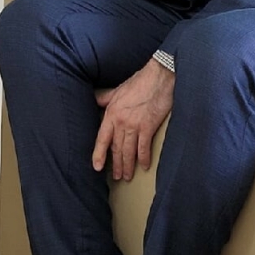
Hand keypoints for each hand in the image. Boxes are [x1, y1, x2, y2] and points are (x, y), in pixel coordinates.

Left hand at [92, 58, 173, 181]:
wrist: (158, 77)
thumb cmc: (139, 81)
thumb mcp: (117, 90)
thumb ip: (106, 99)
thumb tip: (96, 100)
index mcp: (111, 113)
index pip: (102, 139)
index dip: (99, 154)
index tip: (97, 167)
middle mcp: (121, 122)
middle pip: (116, 148)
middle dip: (117, 164)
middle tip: (117, 176)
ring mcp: (135, 125)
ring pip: (129, 151)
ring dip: (128, 165)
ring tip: (128, 176)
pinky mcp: (149, 127)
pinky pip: (144, 147)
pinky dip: (143, 158)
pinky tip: (144, 166)